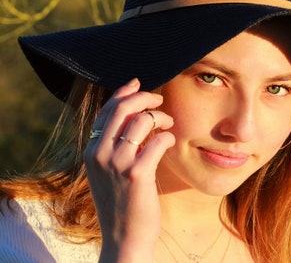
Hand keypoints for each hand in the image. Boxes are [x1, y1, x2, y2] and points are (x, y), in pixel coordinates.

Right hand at [83, 78, 174, 262]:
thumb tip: (133, 115)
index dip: (123, 92)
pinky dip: (167, 136)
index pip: (107, 110)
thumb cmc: (120, 200)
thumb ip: (114, 143)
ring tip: (168, 122)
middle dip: (144, 97)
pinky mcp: (136, 174)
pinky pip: (157, 141)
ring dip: (160, 116)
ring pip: (142, 120)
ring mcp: (117, 163)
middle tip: (159, 99)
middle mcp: (99, 153)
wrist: (123, 237)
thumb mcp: (108, 170)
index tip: (138, 83)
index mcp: (91, 149)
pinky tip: (169, 140)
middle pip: (123, 108)